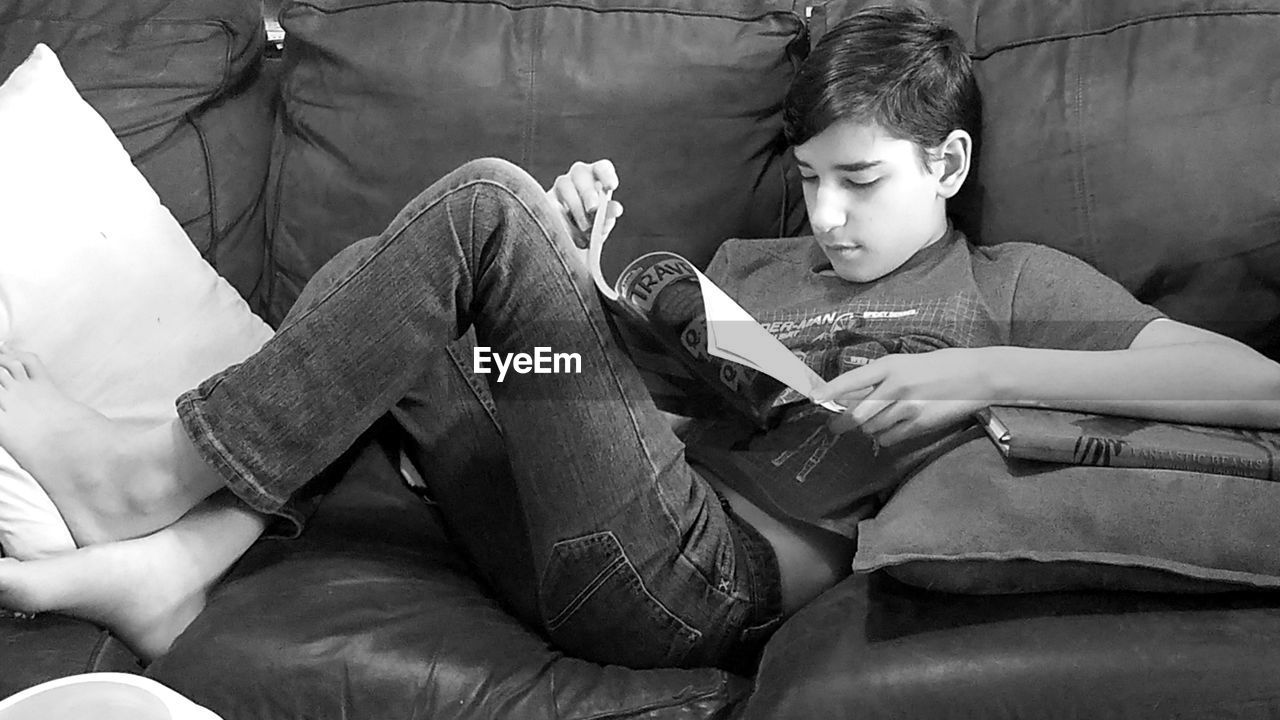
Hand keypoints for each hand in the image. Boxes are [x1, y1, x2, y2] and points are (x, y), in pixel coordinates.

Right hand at [546, 159, 624, 247]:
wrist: (574, 238)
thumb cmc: (594, 224)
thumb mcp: (604, 221)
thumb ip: (609, 215)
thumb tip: (616, 209)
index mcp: (597, 175)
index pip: (602, 168)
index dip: (607, 175)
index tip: (612, 187)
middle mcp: (578, 175)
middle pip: (580, 173)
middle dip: (588, 191)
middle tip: (593, 209)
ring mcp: (561, 185)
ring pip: (564, 185)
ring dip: (575, 206)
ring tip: (585, 228)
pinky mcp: (547, 198)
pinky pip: (551, 202)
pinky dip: (561, 217)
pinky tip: (570, 231)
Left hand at [812, 347, 1003, 446]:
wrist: (975, 376)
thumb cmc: (938, 366)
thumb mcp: (906, 364)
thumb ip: (879, 379)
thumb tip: (850, 397)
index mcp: (890, 366)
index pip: (852, 381)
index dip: (831, 391)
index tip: (814, 398)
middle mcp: (895, 386)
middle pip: (857, 414)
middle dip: (841, 423)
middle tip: (835, 426)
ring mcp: (908, 408)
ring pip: (872, 428)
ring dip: (867, 428)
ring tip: (875, 421)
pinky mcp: (920, 424)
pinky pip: (889, 438)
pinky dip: (884, 437)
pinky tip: (892, 427)